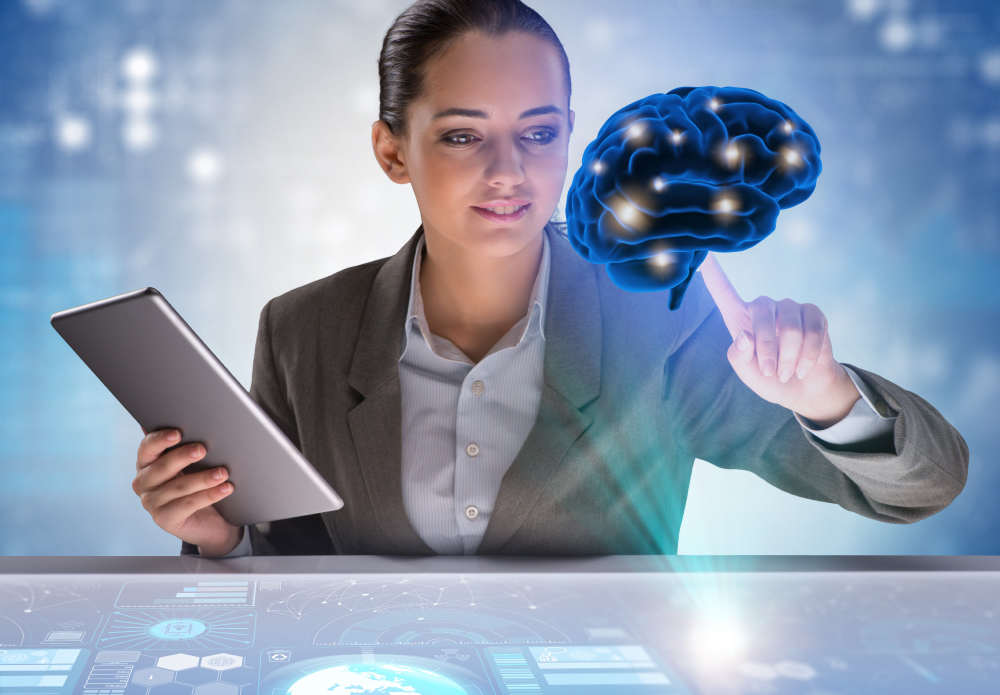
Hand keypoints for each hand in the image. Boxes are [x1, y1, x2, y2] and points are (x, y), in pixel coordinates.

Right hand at [132, 429, 242, 556]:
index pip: (147, 448)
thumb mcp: (191, 465)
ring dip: (203, 478)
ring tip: (223, 472)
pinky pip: (188, 505)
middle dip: (183, 456)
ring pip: (179, 487)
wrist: (210, 520)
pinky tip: (225, 488)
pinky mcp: (164, 519)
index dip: (160, 439)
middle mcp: (144, 483)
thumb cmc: (198, 485)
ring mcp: (152, 503)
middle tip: (203, 449)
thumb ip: (187, 447)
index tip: (178, 433)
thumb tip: (198, 423)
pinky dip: (209, 495)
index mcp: (146, 464)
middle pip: (162, 467)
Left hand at [697, 252, 859, 427]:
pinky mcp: (813, 313)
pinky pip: (812, 332)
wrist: (803, 388)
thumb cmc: (769, 377)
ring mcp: (789, 307)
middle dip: (767, 349)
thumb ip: (739, 357)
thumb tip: (744, 336)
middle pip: (761, 313)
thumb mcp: (747, 373)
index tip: (704, 254)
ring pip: (790, 329)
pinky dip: (807, 357)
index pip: (724, 291)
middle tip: (771, 372)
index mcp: (740, 317)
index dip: (713, 273)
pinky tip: (803, 368)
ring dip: (788, 359)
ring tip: (786, 373)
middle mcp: (763, 307)